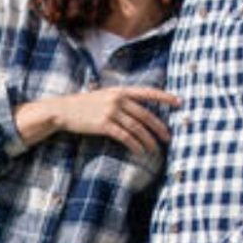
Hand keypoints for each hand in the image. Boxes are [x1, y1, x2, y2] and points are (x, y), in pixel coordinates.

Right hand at [15, 86, 178, 154]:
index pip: (148, 92)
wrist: (63, 110)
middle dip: (160, 127)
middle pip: (146, 114)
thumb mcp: (104, 96)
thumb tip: (138, 110)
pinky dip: (135, 145)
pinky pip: (125, 137)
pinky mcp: (104, 125)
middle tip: (169, 137)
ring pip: (137, 127)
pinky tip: (140, 151)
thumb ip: (121, 99)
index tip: (180, 102)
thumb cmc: (84, 105)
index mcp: (121, 90)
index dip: (165, 97)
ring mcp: (111, 112)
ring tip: (155, 149)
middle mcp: (118, 99)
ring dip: (148, 140)